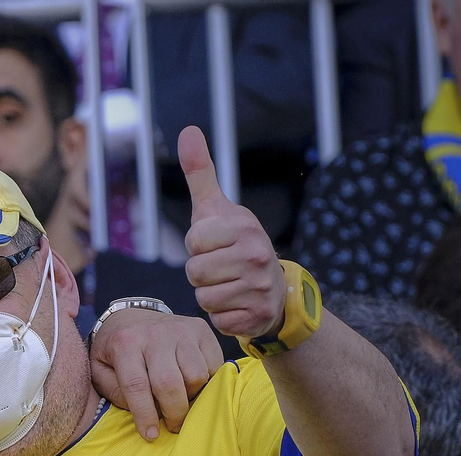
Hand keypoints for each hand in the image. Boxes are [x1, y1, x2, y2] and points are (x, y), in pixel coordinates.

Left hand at [90, 308, 223, 439]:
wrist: (130, 317)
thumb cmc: (115, 351)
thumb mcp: (100, 370)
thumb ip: (116, 392)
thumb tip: (144, 414)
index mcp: (125, 343)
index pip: (137, 385)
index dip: (145, 414)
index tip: (150, 434)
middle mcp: (154, 334)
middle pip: (170, 383)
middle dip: (173, 412)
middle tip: (172, 426)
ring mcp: (181, 329)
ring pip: (196, 375)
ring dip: (191, 396)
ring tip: (180, 400)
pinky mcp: (201, 329)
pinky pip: (214, 365)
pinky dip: (206, 382)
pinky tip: (192, 384)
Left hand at [179, 126, 285, 339]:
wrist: (272, 288)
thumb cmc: (233, 244)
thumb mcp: (215, 208)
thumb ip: (200, 172)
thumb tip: (188, 130)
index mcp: (244, 227)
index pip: (194, 241)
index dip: (197, 245)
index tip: (214, 243)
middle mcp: (256, 255)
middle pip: (194, 272)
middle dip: (201, 272)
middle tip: (221, 267)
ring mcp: (259, 287)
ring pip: (203, 298)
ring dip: (209, 294)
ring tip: (228, 285)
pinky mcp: (255, 316)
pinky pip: (217, 320)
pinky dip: (221, 315)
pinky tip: (236, 304)